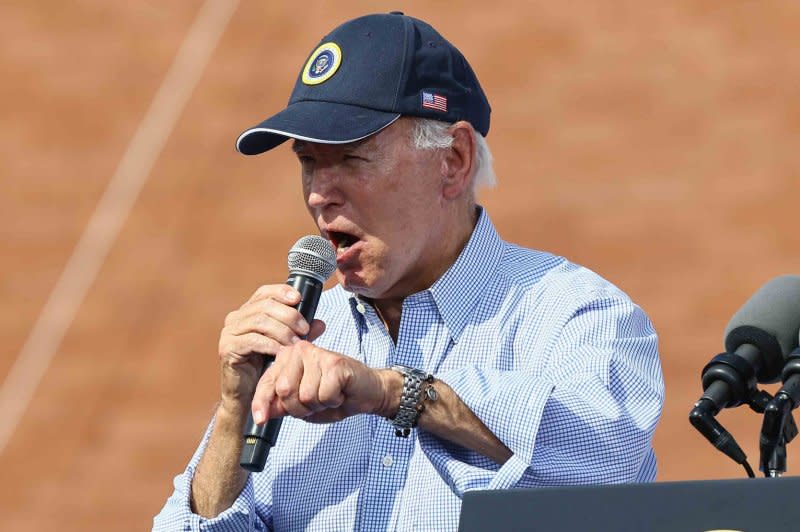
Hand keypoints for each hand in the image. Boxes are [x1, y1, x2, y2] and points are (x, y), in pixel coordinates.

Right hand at [217, 284, 324, 416]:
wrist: (249, 396)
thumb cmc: (267, 368)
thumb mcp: (287, 346)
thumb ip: (301, 333)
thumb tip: (320, 323)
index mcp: (248, 312)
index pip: (264, 292)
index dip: (281, 292)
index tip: (299, 298)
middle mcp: (235, 318)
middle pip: (265, 306)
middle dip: (289, 315)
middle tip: (304, 330)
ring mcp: (229, 332)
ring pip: (260, 321)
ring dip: (283, 331)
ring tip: (296, 343)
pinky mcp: (228, 348)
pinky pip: (253, 340)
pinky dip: (271, 344)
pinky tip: (282, 352)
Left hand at [250, 341, 398, 423]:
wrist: (367, 392)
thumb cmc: (334, 395)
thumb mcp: (302, 405)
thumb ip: (282, 405)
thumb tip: (262, 414)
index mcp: (287, 358)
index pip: (268, 383)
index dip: (262, 402)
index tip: (260, 419)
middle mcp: (300, 350)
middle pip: (284, 391)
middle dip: (299, 407)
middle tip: (316, 401)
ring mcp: (318, 355)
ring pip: (305, 396)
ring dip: (319, 405)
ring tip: (329, 395)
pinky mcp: (335, 363)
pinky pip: (323, 395)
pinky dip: (332, 401)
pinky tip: (340, 392)